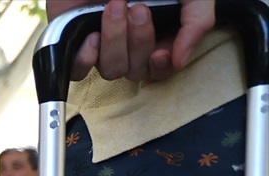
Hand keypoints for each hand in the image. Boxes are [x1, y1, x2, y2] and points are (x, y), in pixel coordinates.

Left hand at [64, 0, 213, 83]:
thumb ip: (197, 21)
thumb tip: (180, 60)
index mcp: (157, 33)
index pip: (161, 68)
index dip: (162, 67)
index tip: (161, 52)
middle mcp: (130, 44)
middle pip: (137, 71)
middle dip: (140, 41)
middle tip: (138, 8)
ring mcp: (103, 44)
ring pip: (111, 70)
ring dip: (115, 41)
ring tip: (115, 6)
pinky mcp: (76, 41)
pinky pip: (77, 71)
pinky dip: (85, 59)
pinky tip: (92, 35)